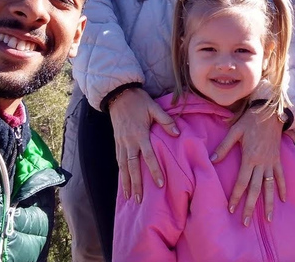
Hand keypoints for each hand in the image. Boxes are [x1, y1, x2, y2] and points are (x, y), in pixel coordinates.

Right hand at [109, 88, 178, 202]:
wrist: (118, 94)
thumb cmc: (139, 101)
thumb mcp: (154, 107)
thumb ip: (165, 121)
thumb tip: (177, 133)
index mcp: (140, 134)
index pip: (148, 156)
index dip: (154, 171)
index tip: (160, 184)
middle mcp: (128, 142)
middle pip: (132, 167)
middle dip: (136, 184)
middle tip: (139, 199)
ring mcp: (121, 142)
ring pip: (123, 166)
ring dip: (126, 182)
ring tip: (129, 196)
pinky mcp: (117, 141)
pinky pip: (119, 160)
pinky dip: (121, 172)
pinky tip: (123, 180)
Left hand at [212, 107, 284, 224]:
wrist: (270, 112)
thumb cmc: (250, 121)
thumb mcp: (234, 131)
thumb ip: (223, 147)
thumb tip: (212, 160)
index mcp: (250, 158)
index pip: (242, 182)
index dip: (236, 196)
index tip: (231, 209)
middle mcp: (261, 163)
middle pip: (256, 189)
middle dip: (251, 207)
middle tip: (246, 222)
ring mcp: (271, 163)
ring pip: (270, 187)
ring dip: (269, 203)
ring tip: (270, 219)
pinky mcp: (278, 160)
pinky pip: (281, 177)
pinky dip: (282, 188)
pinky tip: (283, 200)